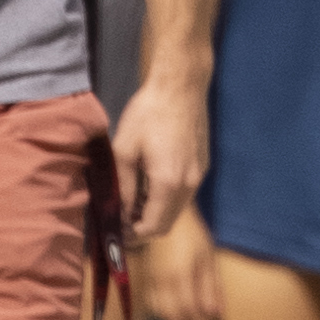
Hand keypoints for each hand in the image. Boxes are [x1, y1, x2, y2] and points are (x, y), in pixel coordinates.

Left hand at [112, 70, 210, 243]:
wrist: (181, 86)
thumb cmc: (149, 113)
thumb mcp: (125, 149)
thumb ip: (124, 185)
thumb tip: (120, 210)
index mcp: (168, 183)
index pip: (153, 226)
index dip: (133, 233)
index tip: (117, 228)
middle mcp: (189, 184)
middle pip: (167, 222)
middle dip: (144, 225)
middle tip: (122, 215)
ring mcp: (199, 175)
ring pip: (177, 209)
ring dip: (156, 210)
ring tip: (134, 196)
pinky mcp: (202, 165)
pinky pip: (184, 193)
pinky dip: (167, 197)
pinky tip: (151, 180)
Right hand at [149, 203, 226, 319]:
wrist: (167, 216)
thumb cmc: (193, 235)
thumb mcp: (207, 258)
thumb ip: (211, 286)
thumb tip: (214, 313)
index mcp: (181, 278)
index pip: (191, 312)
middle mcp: (163, 283)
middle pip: (174, 316)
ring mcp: (153, 281)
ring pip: (161, 312)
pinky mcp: (148, 277)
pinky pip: (153, 303)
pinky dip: (163, 314)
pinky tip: (172, 315)